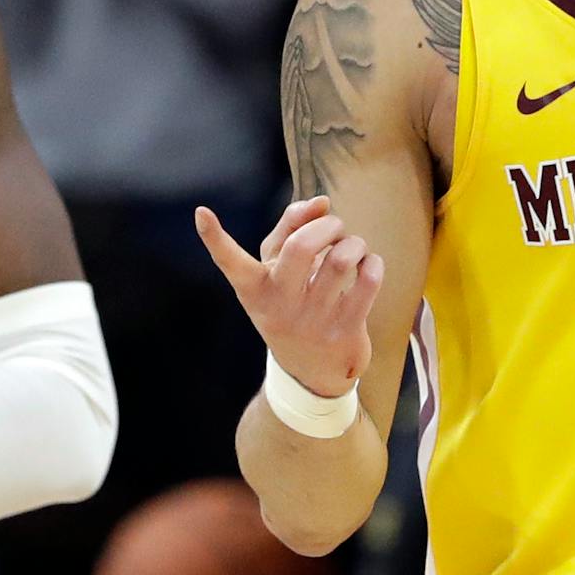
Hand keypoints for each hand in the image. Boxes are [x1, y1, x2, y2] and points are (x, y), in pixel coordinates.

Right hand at [195, 196, 382, 398]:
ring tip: (353, 248)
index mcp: (255, 288)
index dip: (215, 238)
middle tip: (334, 227)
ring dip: (354, 242)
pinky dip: (373, 263)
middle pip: (301, 247)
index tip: (201, 213)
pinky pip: (367, 281)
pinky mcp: (344, 331)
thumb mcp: (277, 270)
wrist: (312, 372)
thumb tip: (322, 202)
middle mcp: (279, 305)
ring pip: (342, 259)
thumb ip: (292, 228)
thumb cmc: (291, 303)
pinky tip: (368, 266)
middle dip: (327, 225)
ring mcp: (312, 320)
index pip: (231, 263)